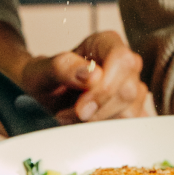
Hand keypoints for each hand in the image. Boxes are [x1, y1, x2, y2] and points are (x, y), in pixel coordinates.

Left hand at [19, 31, 155, 123]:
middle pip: (128, 91)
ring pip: (131, 112)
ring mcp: (131, 86)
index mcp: (106, 43)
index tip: (81, 108)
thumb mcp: (42, 71)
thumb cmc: (43, 79)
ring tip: (73, 119)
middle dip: (97, 111)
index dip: (106, 87)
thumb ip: (64, 67)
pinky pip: (130, 125)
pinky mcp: (131, 109)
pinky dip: (107, 131)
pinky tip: (88, 127)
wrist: (41, 96)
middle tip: (69, 115)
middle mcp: (124, 63)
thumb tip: (92, 75)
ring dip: (99, 123)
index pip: (122, 61)